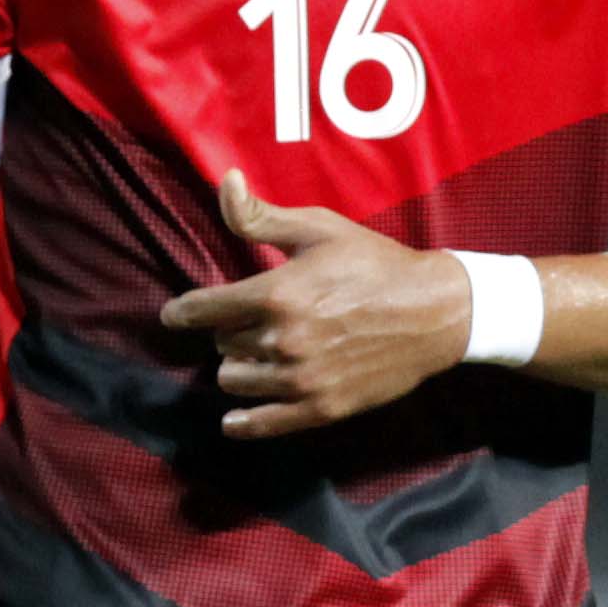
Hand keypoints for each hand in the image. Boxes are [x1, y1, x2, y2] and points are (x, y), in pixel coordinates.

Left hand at [162, 171, 472, 439]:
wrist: (433, 312)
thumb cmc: (374, 263)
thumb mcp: (318, 229)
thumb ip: (261, 216)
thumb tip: (226, 183)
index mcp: (276, 294)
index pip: (204, 310)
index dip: (183, 311)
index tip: (174, 314)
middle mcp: (283, 340)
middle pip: (222, 344)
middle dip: (230, 331)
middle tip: (253, 322)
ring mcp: (301, 378)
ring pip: (236, 381)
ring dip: (240, 368)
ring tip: (258, 356)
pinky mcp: (321, 407)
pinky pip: (262, 423)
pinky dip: (242, 421)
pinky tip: (234, 418)